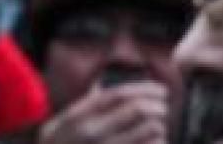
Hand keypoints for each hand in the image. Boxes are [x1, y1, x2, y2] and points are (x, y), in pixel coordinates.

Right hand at [38, 82, 167, 143]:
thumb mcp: (59, 124)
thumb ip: (82, 104)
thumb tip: (100, 83)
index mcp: (79, 116)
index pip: (118, 94)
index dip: (144, 88)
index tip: (159, 89)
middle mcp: (93, 132)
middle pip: (138, 110)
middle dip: (158, 105)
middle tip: (163, 107)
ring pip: (150, 131)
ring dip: (159, 126)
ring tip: (157, 126)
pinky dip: (157, 143)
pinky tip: (153, 142)